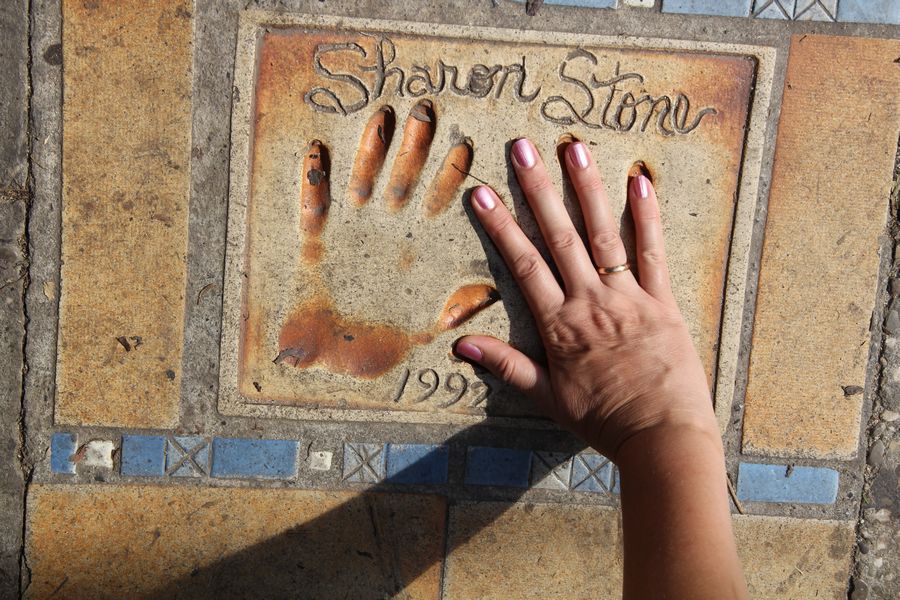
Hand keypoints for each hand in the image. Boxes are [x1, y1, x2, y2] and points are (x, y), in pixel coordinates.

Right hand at [456, 138, 716, 460]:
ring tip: (574, 149)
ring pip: (604, 235)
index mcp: (559, 325)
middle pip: (560, 237)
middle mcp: (590, 302)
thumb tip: (460, 344)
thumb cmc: (603, 421)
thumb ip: (506, 366)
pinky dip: (647, 217)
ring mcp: (628, 298)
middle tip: (523, 149)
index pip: (524, 265)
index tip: (484, 193)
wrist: (661, 436)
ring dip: (587, 190)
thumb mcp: (548, 398)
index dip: (502, 226)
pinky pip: (654, 253)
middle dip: (539, 191)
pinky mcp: (663, 301)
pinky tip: (640, 181)